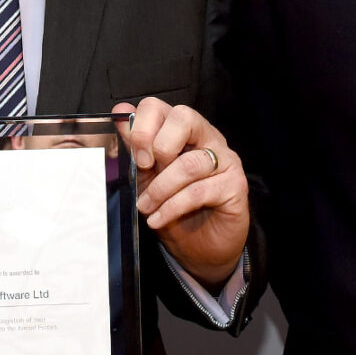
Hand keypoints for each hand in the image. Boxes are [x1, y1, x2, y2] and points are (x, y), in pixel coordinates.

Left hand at [113, 98, 249, 288]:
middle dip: (157, 145)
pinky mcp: (235, 186)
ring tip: (146, 207)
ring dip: (160, 188)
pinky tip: (158, 219)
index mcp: (183, 130)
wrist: (200, 247)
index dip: (142, 127)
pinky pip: (199, 191)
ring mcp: (225, 160)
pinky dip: (172, 207)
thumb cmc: (174, 208)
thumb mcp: (147, 176)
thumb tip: (120, 113)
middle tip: (144, 170)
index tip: (136, 157)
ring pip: (190, 163)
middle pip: (184, 117)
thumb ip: (136, 146)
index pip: (160, 106)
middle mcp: (208, 138)